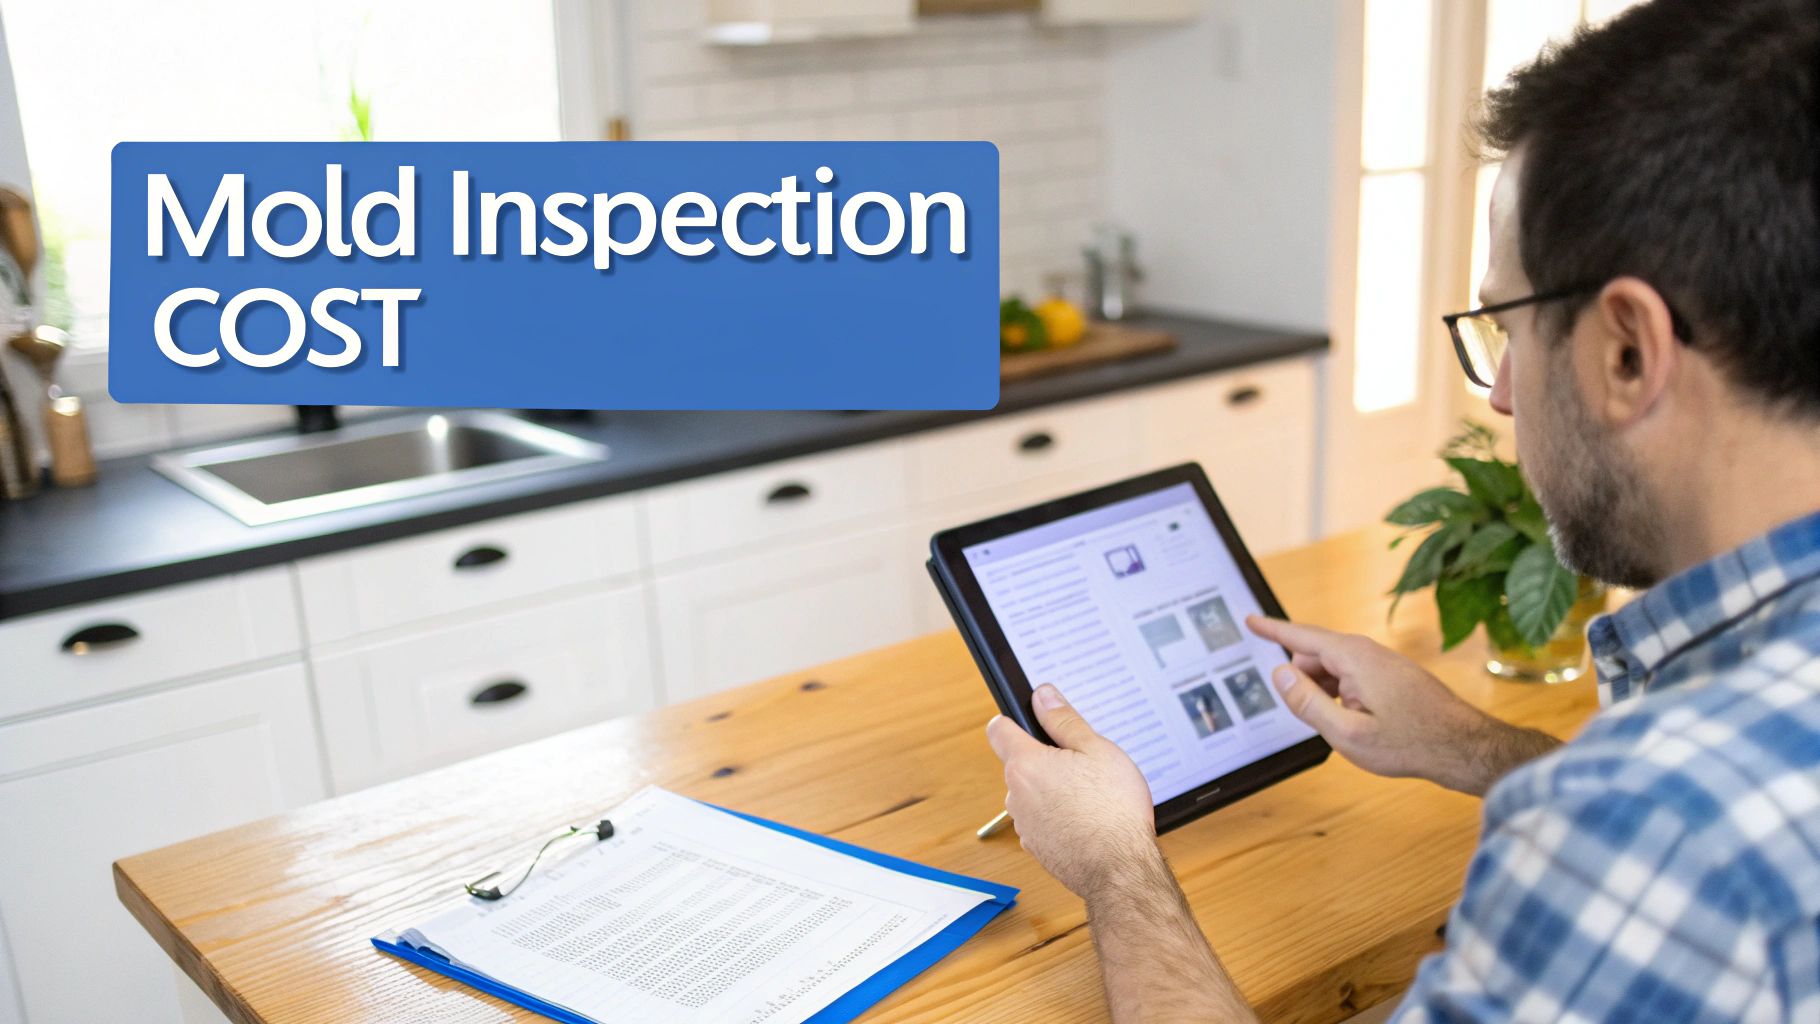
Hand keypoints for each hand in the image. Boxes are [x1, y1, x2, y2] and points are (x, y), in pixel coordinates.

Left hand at [985, 685, 1158, 898]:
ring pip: (1033, 796)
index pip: (998, 730)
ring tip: (1092, 798)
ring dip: (1054, 792)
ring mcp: (1024, 826)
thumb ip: (1064, 720)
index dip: (1015, 721)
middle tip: (1083, 765)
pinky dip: (1060, 819)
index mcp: (1025, 764)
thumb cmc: (1112, 809)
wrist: (1120, 869)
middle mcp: (1016, 795)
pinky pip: (1044, 822)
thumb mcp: (1096, 749)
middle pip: (1022, 765)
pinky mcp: (1037, 849)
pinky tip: (1088, 822)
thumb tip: (1043, 696)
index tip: (1033, 721)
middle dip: (1047, 761)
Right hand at [1245, 615, 1557, 795]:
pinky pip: (1353, 677)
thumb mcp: (1347, 733)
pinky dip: (1342, 695)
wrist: (1465, 747)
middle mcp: (1368, 652)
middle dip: (1303, 682)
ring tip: (1344, 728)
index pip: (1301, 637)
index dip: (1272, 630)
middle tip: (1314, 719)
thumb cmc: (1410, 744)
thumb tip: (1280, 674)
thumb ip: (1307, 703)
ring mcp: (1383, 663)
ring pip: (1335, 669)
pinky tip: (1357, 724)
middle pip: (1316, 656)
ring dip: (1326, 694)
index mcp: (1354, 658)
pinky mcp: (1393, 676)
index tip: (1250, 620)